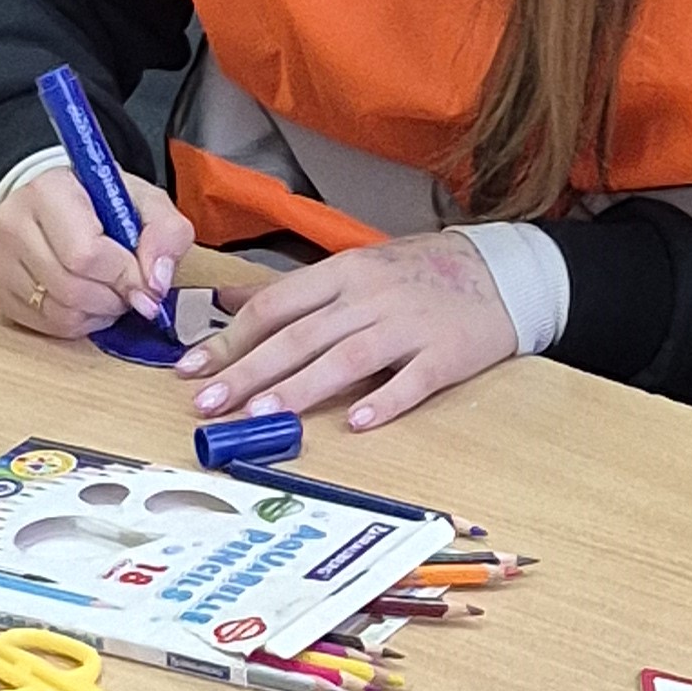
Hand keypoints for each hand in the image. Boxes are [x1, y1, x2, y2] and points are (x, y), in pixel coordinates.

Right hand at [0, 162, 193, 340]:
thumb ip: (166, 233)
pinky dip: (79, 322)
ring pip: (60, 312)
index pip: (86, 254)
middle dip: (114, 298)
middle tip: (129, 288)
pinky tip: (88, 301)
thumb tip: (155, 284)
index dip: (125, 276)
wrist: (51, 202)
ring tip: (109, 291)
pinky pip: (47, 325)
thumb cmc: (99, 202)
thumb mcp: (144, 202)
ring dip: (99, 313)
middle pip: (72, 288)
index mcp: (49, 190)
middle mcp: (13, 223)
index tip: (146, 281)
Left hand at [180, 228, 515, 429]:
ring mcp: (408, 324)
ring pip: (346, 358)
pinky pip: (411, 380)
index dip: (230, 339)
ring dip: (301, 387)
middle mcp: (370, 296)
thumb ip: (291, 291)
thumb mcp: (352, 267)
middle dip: (248, 370)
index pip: (274, 306)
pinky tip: (356, 423)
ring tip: (262, 415)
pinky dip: (384, 402)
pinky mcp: (446, 353)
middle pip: (299, 335)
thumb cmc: (418, 274)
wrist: (500, 272)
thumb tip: (225, 302)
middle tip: (209, 402)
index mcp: (342, 273)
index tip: (191, 368)